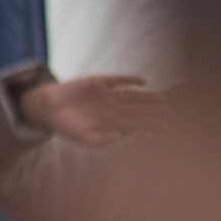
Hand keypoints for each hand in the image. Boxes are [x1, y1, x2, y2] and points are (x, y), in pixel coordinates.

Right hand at [17, 73, 168, 147]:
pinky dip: (131, 80)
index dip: (151, 124)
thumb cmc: (66, 126)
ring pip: (133, 95)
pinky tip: (144, 81)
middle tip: (171, 112)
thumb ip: (100, 141)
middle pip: (139, 109)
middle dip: (155, 111)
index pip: (136, 123)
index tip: (166, 126)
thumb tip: (120, 137)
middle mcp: (113, 108)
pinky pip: (120, 80)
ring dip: (148, 97)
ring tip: (163, 99)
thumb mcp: (82, 138)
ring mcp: (108, 94)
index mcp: (111, 123)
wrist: (48, 107)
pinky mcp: (100, 81)